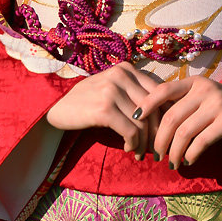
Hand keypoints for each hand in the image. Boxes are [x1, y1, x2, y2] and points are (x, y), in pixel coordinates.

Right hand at [45, 62, 160, 157]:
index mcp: (127, 68)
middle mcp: (121, 75)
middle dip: (157, 131)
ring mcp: (112, 91)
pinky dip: (133, 144)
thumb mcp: (112, 87)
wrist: (56, 106)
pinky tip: (129, 149)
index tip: (164, 131)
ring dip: (144, 142)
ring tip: (140, 152)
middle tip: (156, 148)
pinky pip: (130, 131)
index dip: (165, 114)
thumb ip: (134, 92)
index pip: (159, 92)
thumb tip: (165, 111)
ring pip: (143, 122)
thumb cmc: (87, 100)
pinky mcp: (104, 109)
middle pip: (154, 107)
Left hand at [133, 77, 221, 169]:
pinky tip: (188, 161)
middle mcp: (204, 90)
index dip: (146, 104)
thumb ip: (182, 103)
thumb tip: (152, 123)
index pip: (164, 90)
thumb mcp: (202, 97)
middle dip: (159, 139)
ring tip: (172, 163)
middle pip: (171, 117)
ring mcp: (217, 104)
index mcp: (194, 83)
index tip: (134, 119)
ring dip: (174, 152)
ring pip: (184, 132)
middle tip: (155, 155)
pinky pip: (202, 141)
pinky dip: (191, 154)